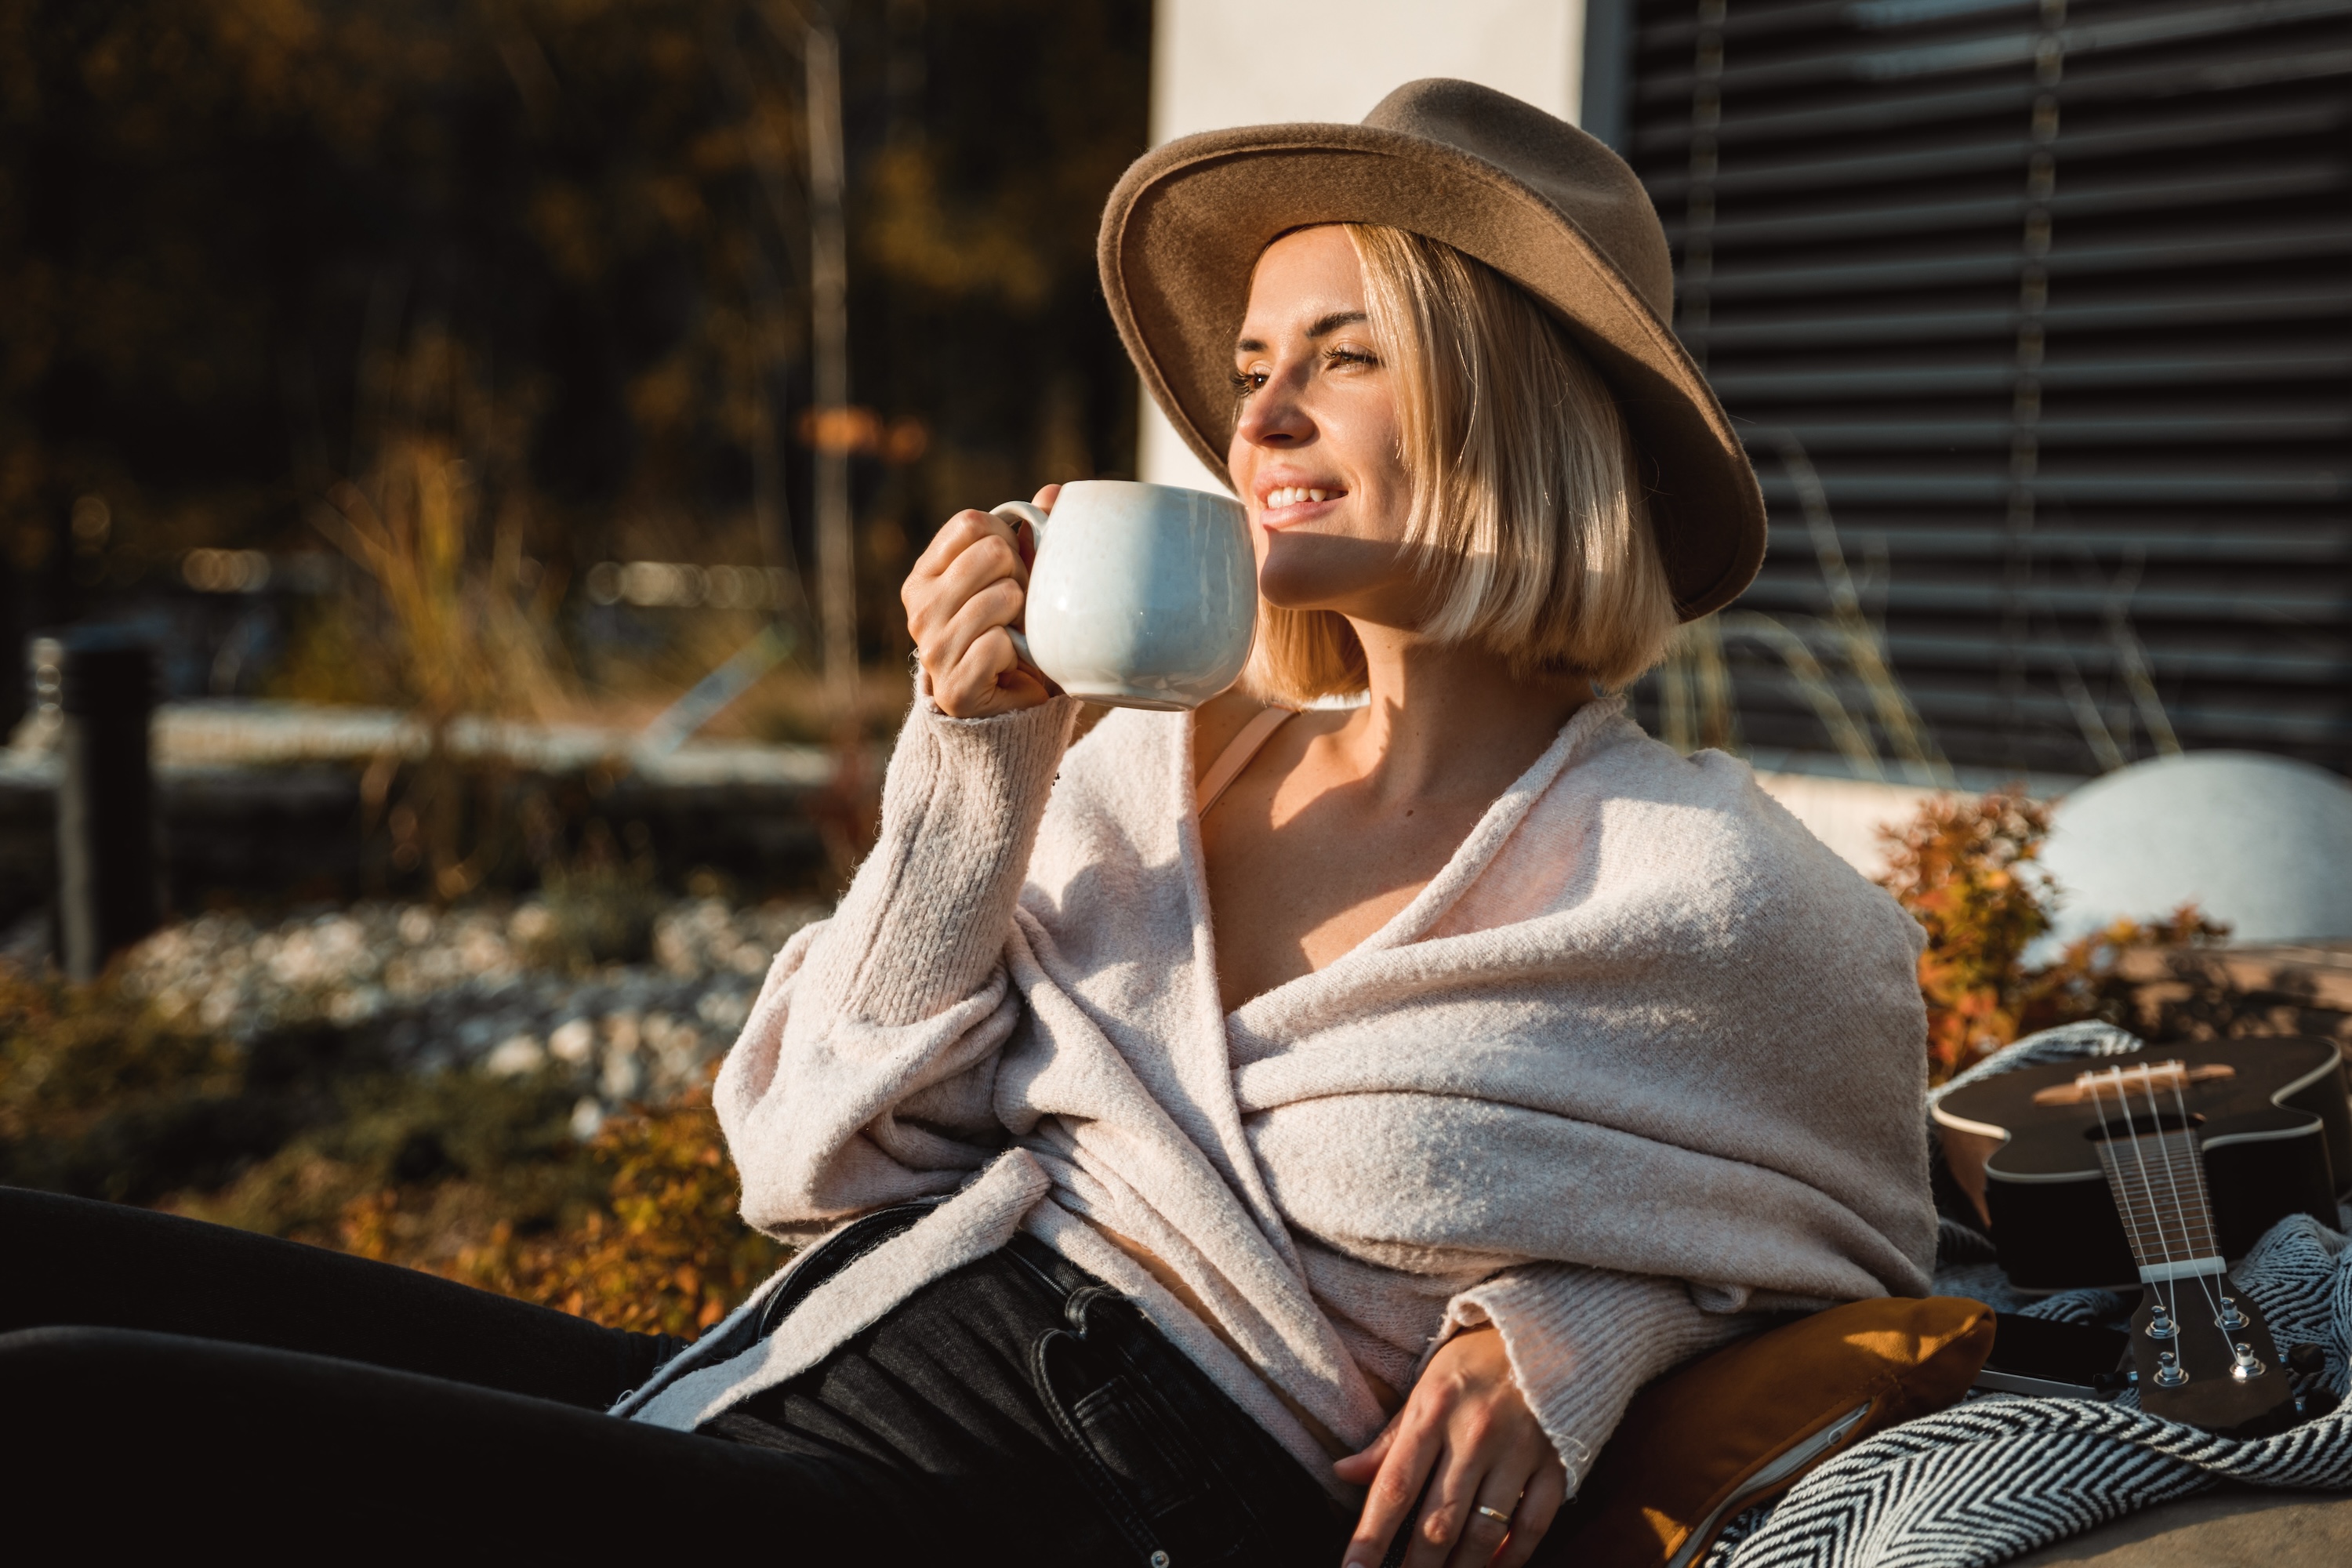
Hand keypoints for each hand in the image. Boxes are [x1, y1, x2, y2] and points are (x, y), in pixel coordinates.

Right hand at [903, 483, 1061, 717]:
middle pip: (992, 552)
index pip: (970, 522)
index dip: (1006, 538)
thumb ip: (1033, 536)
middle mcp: (919, 608)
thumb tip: (1054, 492)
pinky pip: (1001, 643)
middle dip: (1020, 577)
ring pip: (1002, 596)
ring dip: (1024, 617)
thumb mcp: (1021, 579)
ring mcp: (932, 648)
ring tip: (1016, 635)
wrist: (1008, 708)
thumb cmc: (1013, 634)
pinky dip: (1019, 652)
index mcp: (925, 575)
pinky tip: (1010, 663)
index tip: (1010, 569)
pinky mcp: (954, 686)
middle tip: (1018, 609)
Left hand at [1333, 1326, 1567, 1567]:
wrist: (1551, 1329)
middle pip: (1438, 1521)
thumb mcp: (1426, 1385)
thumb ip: (1390, 1438)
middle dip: (1415, 1567)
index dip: (1370, 1537)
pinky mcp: (1556, 1464)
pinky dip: (1514, 1556)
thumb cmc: (1476, 1361)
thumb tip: (1341, 1473)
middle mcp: (1474, 1435)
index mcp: (1433, 1412)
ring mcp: (1518, 1452)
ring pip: (1485, 1532)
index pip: (1394, 1486)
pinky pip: (1534, 1524)